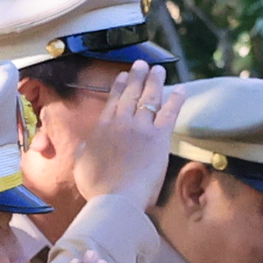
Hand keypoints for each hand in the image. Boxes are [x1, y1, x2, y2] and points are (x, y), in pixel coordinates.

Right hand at [69, 63, 176, 206]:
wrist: (115, 197)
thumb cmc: (97, 187)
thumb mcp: (81, 164)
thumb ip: (84, 150)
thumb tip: (86, 144)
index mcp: (102, 128)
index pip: (113, 101)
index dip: (119, 86)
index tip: (122, 76)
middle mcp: (121, 121)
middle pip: (131, 94)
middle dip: (137, 77)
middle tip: (142, 64)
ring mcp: (141, 127)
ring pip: (149, 98)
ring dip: (154, 81)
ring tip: (158, 69)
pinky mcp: (159, 137)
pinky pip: (169, 112)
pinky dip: (176, 99)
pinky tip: (181, 89)